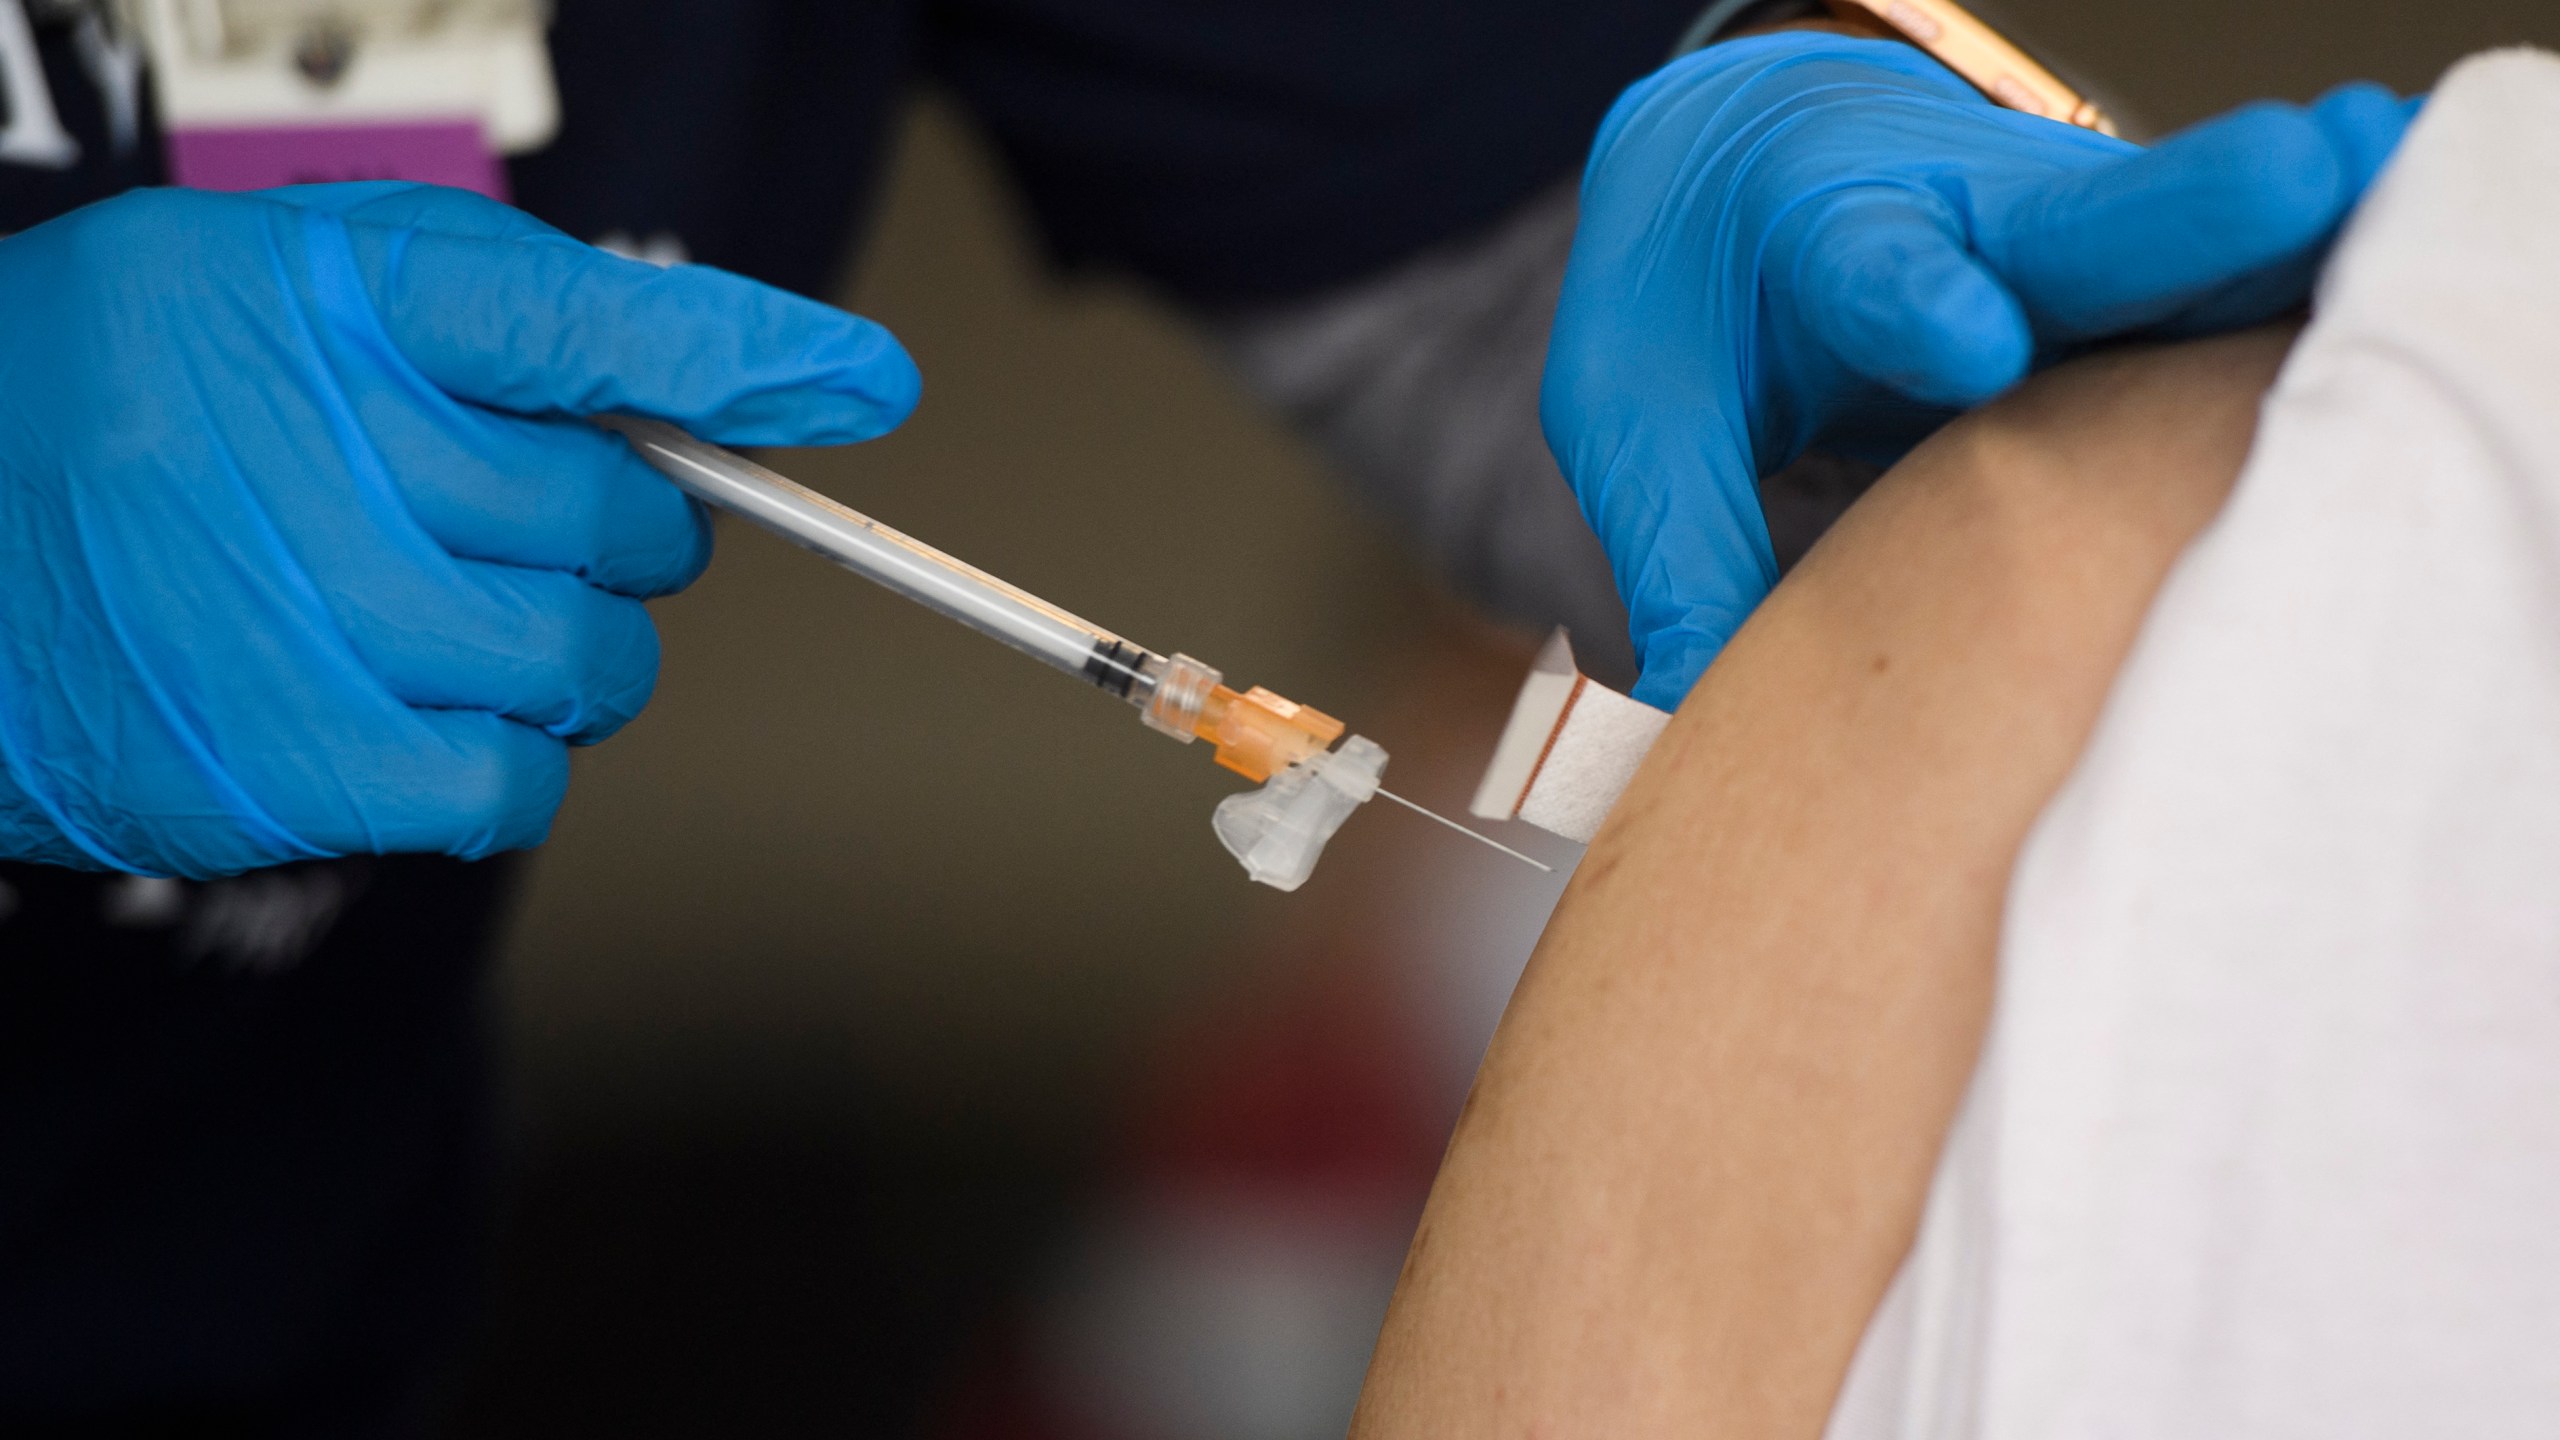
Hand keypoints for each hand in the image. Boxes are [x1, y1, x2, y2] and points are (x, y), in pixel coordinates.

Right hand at [0, 182, 919, 876]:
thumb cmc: (131, 407)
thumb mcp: (290, 288)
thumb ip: (508, 319)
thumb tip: (751, 385)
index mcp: (317, 294)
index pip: (580, 321)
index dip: (740, 355)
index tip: (865, 387)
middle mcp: (312, 443)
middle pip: (616, 521)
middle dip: (623, 535)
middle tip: (531, 529)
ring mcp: (299, 615)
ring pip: (584, 666)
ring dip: (570, 657)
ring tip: (451, 619)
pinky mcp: (287, 764)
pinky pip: (513, 787)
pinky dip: (505, 761)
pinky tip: (421, 713)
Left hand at [1543, 33, 2412, 706]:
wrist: (1737, 177)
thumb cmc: (1690, 310)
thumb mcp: (1639, 419)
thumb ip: (1686, 545)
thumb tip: (1704, 706)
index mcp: (1823, 240)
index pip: (1874, 273)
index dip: (1920, 302)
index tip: (1969, 337)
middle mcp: (1967, 224)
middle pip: (2084, 224)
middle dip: (2188, 213)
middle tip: (2299, 176)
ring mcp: (2069, 248)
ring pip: (2196, 249)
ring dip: (2302, 244)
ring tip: (2413, 207)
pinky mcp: (2135, 287)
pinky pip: (2234, 292)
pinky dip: (2320, 286)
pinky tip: (2422, 260)